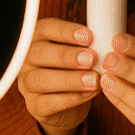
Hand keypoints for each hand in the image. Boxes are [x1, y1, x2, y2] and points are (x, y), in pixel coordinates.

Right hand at [17, 18, 99, 134]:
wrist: (68, 105)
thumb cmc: (75, 69)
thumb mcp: (80, 51)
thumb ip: (88, 44)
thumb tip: (107, 39)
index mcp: (38, 38)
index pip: (45, 28)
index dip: (66, 31)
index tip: (89, 36)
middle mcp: (27, 59)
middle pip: (39, 53)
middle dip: (67, 56)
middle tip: (92, 59)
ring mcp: (27, 84)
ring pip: (41, 80)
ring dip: (70, 79)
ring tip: (94, 80)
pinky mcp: (34, 106)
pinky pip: (47, 103)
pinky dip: (71, 99)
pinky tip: (89, 94)